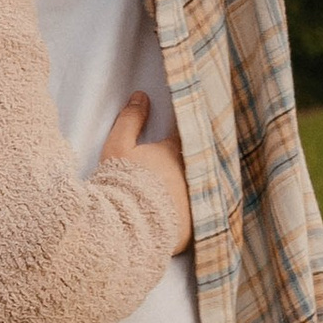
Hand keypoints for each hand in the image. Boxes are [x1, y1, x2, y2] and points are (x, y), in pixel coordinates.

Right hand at [101, 92, 192, 255]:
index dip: (188, 126)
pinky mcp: (196, 223)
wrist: (127, 226)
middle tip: (202, 152)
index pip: (186, 132)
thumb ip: (130, 120)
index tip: (193, 120)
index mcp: (173, 152)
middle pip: (199, 158)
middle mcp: (190, 173)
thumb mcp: (118, 148)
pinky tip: (198, 209)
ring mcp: (195, 198)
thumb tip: (141, 96)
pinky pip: (202, 212)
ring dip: (201, 183)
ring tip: (200, 183)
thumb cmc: (122, 184)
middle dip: (198, 156)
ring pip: (203, 185)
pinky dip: (199, 209)